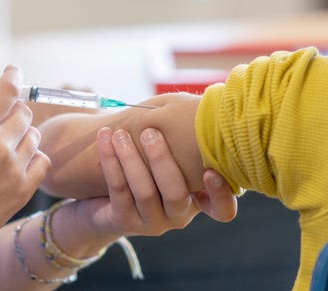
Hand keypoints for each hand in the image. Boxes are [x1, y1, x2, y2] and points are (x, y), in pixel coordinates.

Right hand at [0, 67, 49, 254]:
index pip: (8, 90)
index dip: (13, 77)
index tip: (13, 74)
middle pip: (23, 111)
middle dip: (12, 110)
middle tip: (0, 116)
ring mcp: (13, 169)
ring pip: (33, 136)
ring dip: (22, 134)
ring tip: (2, 144)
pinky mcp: (22, 191)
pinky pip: (42, 162)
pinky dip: (32, 158)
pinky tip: (15, 162)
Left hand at [67, 126, 237, 240]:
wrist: (106, 203)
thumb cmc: (145, 167)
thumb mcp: (167, 158)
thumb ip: (182, 140)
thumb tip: (193, 105)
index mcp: (197, 200)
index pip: (222, 210)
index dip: (220, 194)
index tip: (210, 171)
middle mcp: (178, 216)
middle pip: (176, 194)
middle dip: (161, 160)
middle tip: (149, 132)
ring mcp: (151, 222)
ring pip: (144, 192)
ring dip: (131, 158)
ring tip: (120, 134)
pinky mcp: (124, 221)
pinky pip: (119, 190)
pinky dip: (111, 161)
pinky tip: (105, 139)